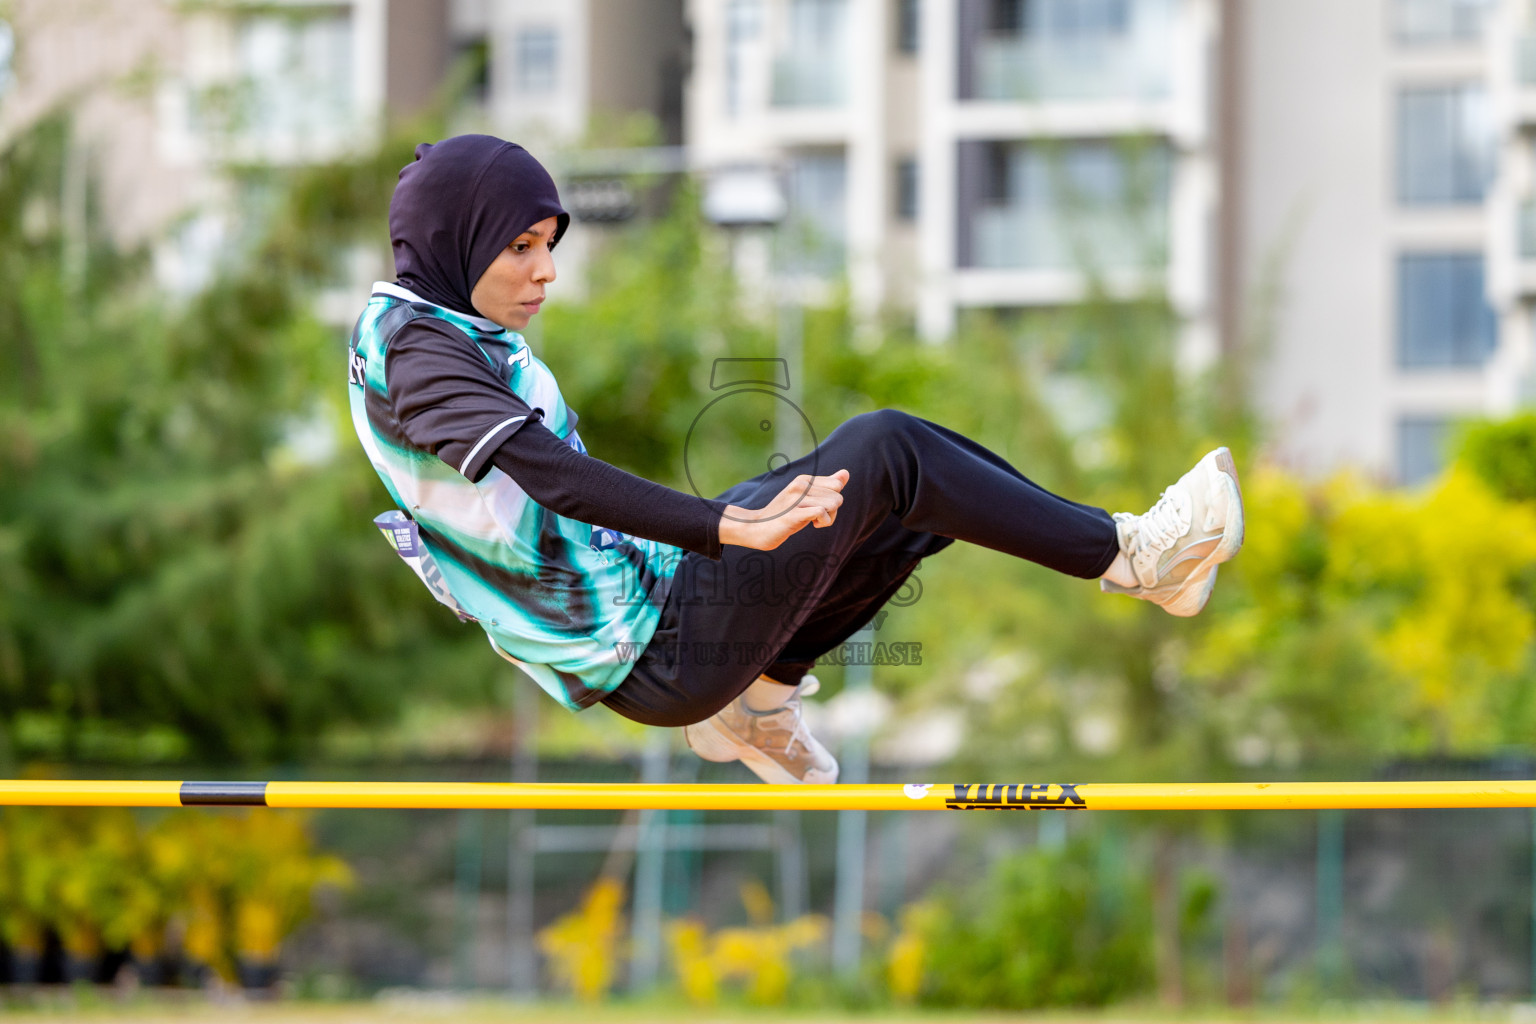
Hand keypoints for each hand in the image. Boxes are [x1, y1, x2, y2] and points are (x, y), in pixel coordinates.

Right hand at [718, 469, 848, 550]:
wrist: (758, 528)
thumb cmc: (785, 514)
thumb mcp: (807, 497)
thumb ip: (826, 485)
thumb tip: (846, 472)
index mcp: (804, 479)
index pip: (837, 485)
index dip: (833, 499)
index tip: (819, 507)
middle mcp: (800, 485)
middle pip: (838, 496)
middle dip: (832, 511)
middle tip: (816, 517)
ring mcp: (796, 499)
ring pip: (833, 504)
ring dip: (828, 519)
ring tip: (813, 521)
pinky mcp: (793, 514)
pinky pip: (822, 512)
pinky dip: (823, 522)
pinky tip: (812, 525)